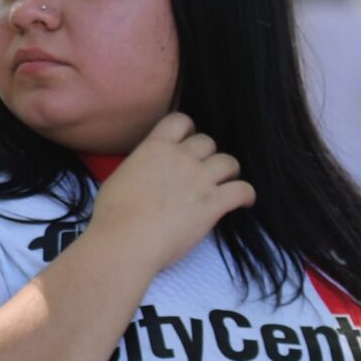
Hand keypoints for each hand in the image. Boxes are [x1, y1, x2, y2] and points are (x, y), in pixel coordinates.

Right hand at [90, 112, 255, 272]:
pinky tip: (244, 202)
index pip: (180, 121)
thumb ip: (142, 165)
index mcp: (154, 148)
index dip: (189, 130)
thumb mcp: (121, 176)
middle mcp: (180, 158)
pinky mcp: (214, 203)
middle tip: (205, 171)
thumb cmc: (113, 215)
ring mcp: (199, 179)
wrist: (125, 240)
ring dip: (229, 172)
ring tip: (227, 183)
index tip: (189, 143)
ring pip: (229, 162)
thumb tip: (146, 171)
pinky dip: (247, 195)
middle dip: (208, 155)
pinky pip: (242, 190)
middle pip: (208, 142)